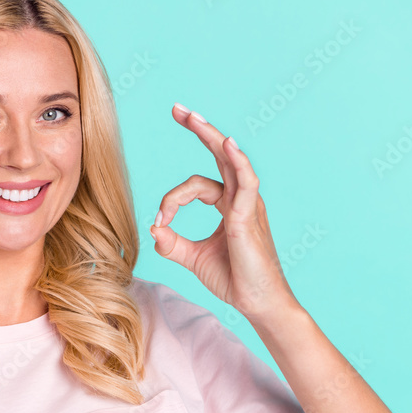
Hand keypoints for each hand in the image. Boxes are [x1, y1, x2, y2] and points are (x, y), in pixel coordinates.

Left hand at [149, 103, 298, 322]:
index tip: (158, 221)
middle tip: (177, 109)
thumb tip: (153, 229)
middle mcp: (240, 199)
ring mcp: (248, 205)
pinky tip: (226, 143)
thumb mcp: (194, 258)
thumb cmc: (234, 279)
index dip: (171, 200)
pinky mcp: (249, 217)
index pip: (195, 186)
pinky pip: (246, 182)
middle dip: (198, 129)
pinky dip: (237, 161)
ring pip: (229, 160)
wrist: (257, 303)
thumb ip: (173, 243)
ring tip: (190, 116)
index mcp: (228, 205)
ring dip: (210, 136)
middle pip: (219, 154)